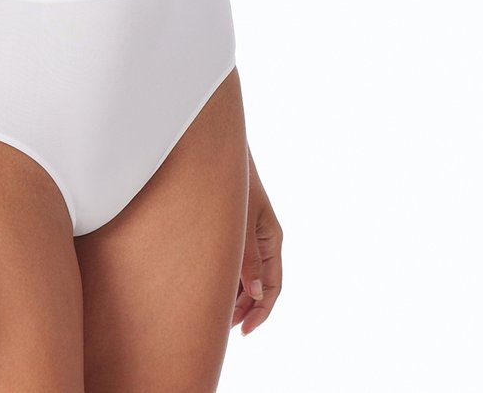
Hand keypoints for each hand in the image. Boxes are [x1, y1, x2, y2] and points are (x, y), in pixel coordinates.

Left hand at [232, 148, 282, 334]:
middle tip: (222, 327)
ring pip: (246, 275)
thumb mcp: (242, 222)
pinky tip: (210, 287)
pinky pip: (235, 261)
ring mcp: (249, 235)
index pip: (272, 286)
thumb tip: (254, 293)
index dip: (260, 311)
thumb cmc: (234, 182)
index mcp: (272, 239)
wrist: (218, 150)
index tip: (244, 330)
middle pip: (259, 285)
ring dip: (234, 295)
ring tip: (214, 313)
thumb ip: (248, 258)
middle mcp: (264, 240)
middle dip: (244, 308)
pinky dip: (227, 277)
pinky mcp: (235, 229)